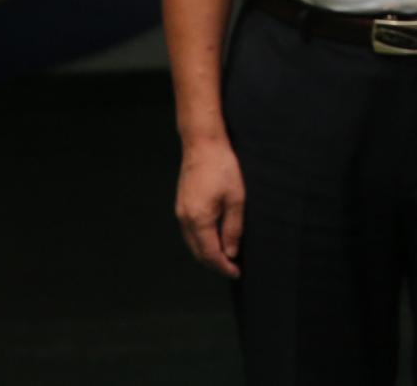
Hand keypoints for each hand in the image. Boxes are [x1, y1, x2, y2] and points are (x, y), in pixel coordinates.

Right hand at [175, 137, 245, 277]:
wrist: (203, 144)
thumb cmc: (223, 167)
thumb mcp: (236, 199)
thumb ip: (233, 228)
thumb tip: (230, 253)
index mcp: (199, 219)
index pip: (210, 254)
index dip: (223, 267)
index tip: (236, 273)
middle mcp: (185, 219)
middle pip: (198, 252)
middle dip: (214, 263)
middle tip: (232, 268)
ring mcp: (180, 211)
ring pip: (192, 242)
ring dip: (207, 252)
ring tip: (226, 256)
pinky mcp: (181, 204)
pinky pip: (190, 231)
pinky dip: (201, 240)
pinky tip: (214, 238)